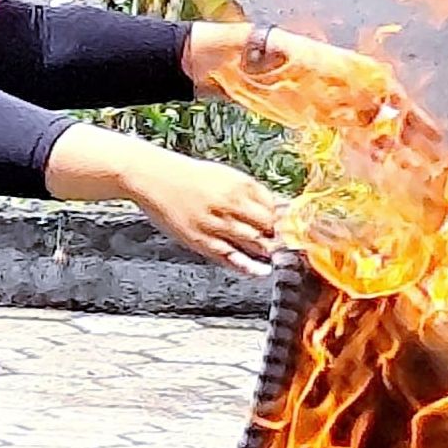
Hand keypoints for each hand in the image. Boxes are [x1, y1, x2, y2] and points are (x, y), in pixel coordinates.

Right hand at [113, 140, 281, 277]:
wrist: (154, 177)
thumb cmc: (189, 177)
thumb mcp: (225, 176)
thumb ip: (251, 192)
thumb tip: (279, 207)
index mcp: (240, 185)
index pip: (275, 206)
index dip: (286, 219)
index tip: (293, 228)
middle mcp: (231, 204)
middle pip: (269, 227)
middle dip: (279, 237)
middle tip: (286, 245)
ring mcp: (216, 224)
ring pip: (254, 244)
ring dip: (267, 251)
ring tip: (274, 257)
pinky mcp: (201, 241)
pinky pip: (230, 258)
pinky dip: (248, 266)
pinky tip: (260, 270)